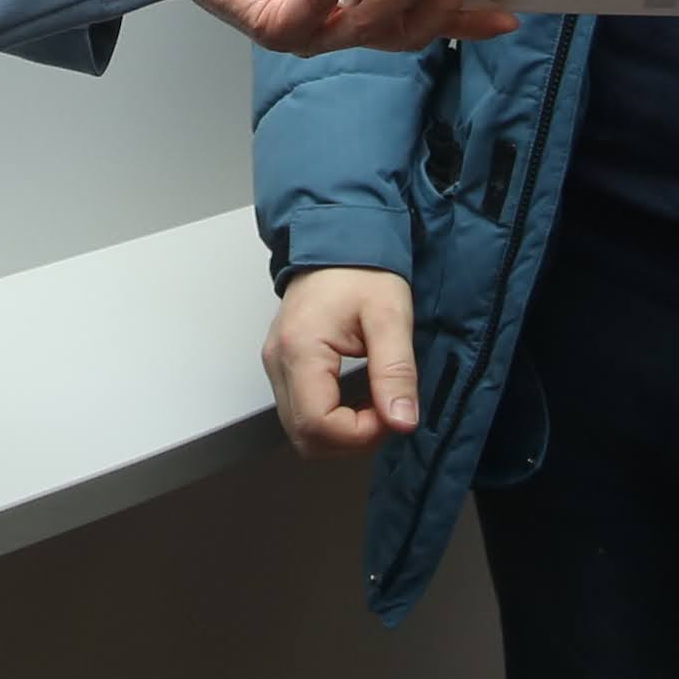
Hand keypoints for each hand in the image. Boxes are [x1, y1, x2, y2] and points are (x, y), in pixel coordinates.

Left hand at [186, 0, 516, 52]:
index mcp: (360, 3)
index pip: (421, 19)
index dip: (464, 20)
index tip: (507, 11)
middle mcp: (338, 26)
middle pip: (404, 36)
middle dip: (439, 6)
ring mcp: (307, 32)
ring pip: (368, 30)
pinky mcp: (272, 27)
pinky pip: (316, 7)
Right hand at [263, 268, 416, 454]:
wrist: (340, 239)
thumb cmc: (362, 268)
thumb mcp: (391, 316)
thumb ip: (396, 372)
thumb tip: (402, 420)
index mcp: (300, 349)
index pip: (317, 425)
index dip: (359, 434)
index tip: (391, 415)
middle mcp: (278, 361)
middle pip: (304, 436)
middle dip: (351, 439)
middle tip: (386, 413)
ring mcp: (276, 364)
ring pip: (301, 431)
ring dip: (342, 433)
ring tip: (374, 404)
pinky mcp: (283, 365)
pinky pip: (302, 411)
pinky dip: (332, 418)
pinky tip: (358, 398)